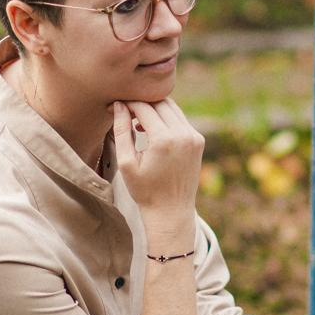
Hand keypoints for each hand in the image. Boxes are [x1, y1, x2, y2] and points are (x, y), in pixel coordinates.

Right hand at [110, 97, 202, 216]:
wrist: (171, 211)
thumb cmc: (145, 191)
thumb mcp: (126, 163)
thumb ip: (122, 131)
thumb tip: (119, 105)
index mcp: (164, 140)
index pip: (144, 107)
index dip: (128, 104)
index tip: (116, 107)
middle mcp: (183, 134)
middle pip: (160, 102)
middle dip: (142, 104)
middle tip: (126, 114)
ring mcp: (194, 137)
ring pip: (172, 108)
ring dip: (155, 109)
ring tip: (138, 123)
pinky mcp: (198, 140)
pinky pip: (181, 119)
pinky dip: (166, 119)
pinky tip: (153, 132)